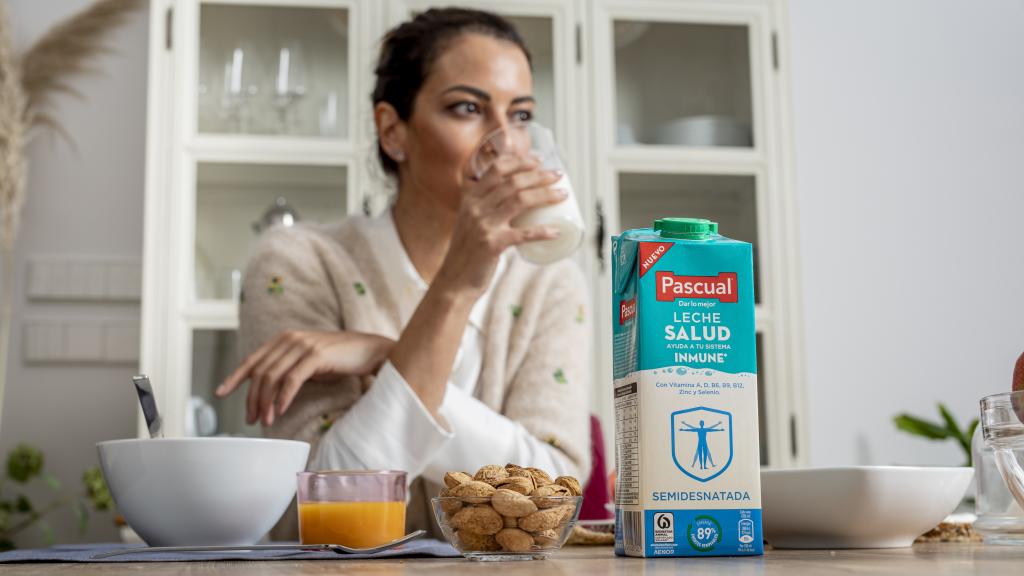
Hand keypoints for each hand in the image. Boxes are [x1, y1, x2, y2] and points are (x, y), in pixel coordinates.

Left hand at [215, 330, 393, 425]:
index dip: (234, 377)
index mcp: (284, 339)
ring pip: (273, 376)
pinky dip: (283, 398)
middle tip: (251, 419)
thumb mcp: (307, 361)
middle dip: (252, 398)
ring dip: (266, 402)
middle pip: (260, 372)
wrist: (369, 349)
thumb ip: (288, 368)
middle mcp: (290, 339)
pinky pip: (292, 380)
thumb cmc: (339, 358)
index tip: (220, 393)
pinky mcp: (316, 355)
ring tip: (265, 421)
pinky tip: (280, 411)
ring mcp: (303, 345)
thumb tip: (267, 390)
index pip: (253, 359)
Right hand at [434, 154, 565, 296]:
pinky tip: (557, 231)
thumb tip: (514, 193)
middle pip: (513, 182)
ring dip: (546, 194)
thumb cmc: (468, 251)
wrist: (454, 281)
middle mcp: (475, 207)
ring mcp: (483, 225)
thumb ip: (484, 206)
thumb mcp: (469, 221)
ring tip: (562, 194)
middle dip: (539, 175)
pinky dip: (543, 232)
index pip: (496, 168)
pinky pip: (524, 234)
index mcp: (470, 198)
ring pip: (520, 200)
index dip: (520, 160)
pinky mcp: (492, 245)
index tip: (539, 159)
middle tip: (557, 175)